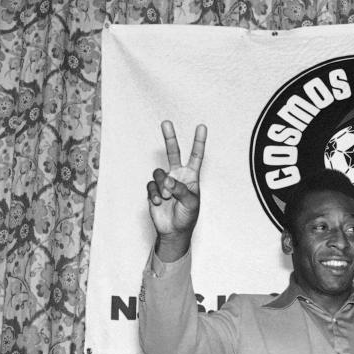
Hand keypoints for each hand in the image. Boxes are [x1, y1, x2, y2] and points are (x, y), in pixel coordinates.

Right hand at [146, 121, 205, 260]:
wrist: (174, 231)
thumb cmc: (187, 216)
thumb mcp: (190, 203)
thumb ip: (180, 190)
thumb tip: (167, 180)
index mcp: (191, 176)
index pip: (196, 156)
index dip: (199, 142)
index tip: (201, 126)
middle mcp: (178, 175)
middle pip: (173, 152)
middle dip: (170, 137)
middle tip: (166, 122)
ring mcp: (164, 182)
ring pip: (159, 172)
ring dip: (162, 185)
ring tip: (166, 197)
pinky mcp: (153, 190)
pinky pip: (151, 185)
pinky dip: (154, 194)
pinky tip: (158, 202)